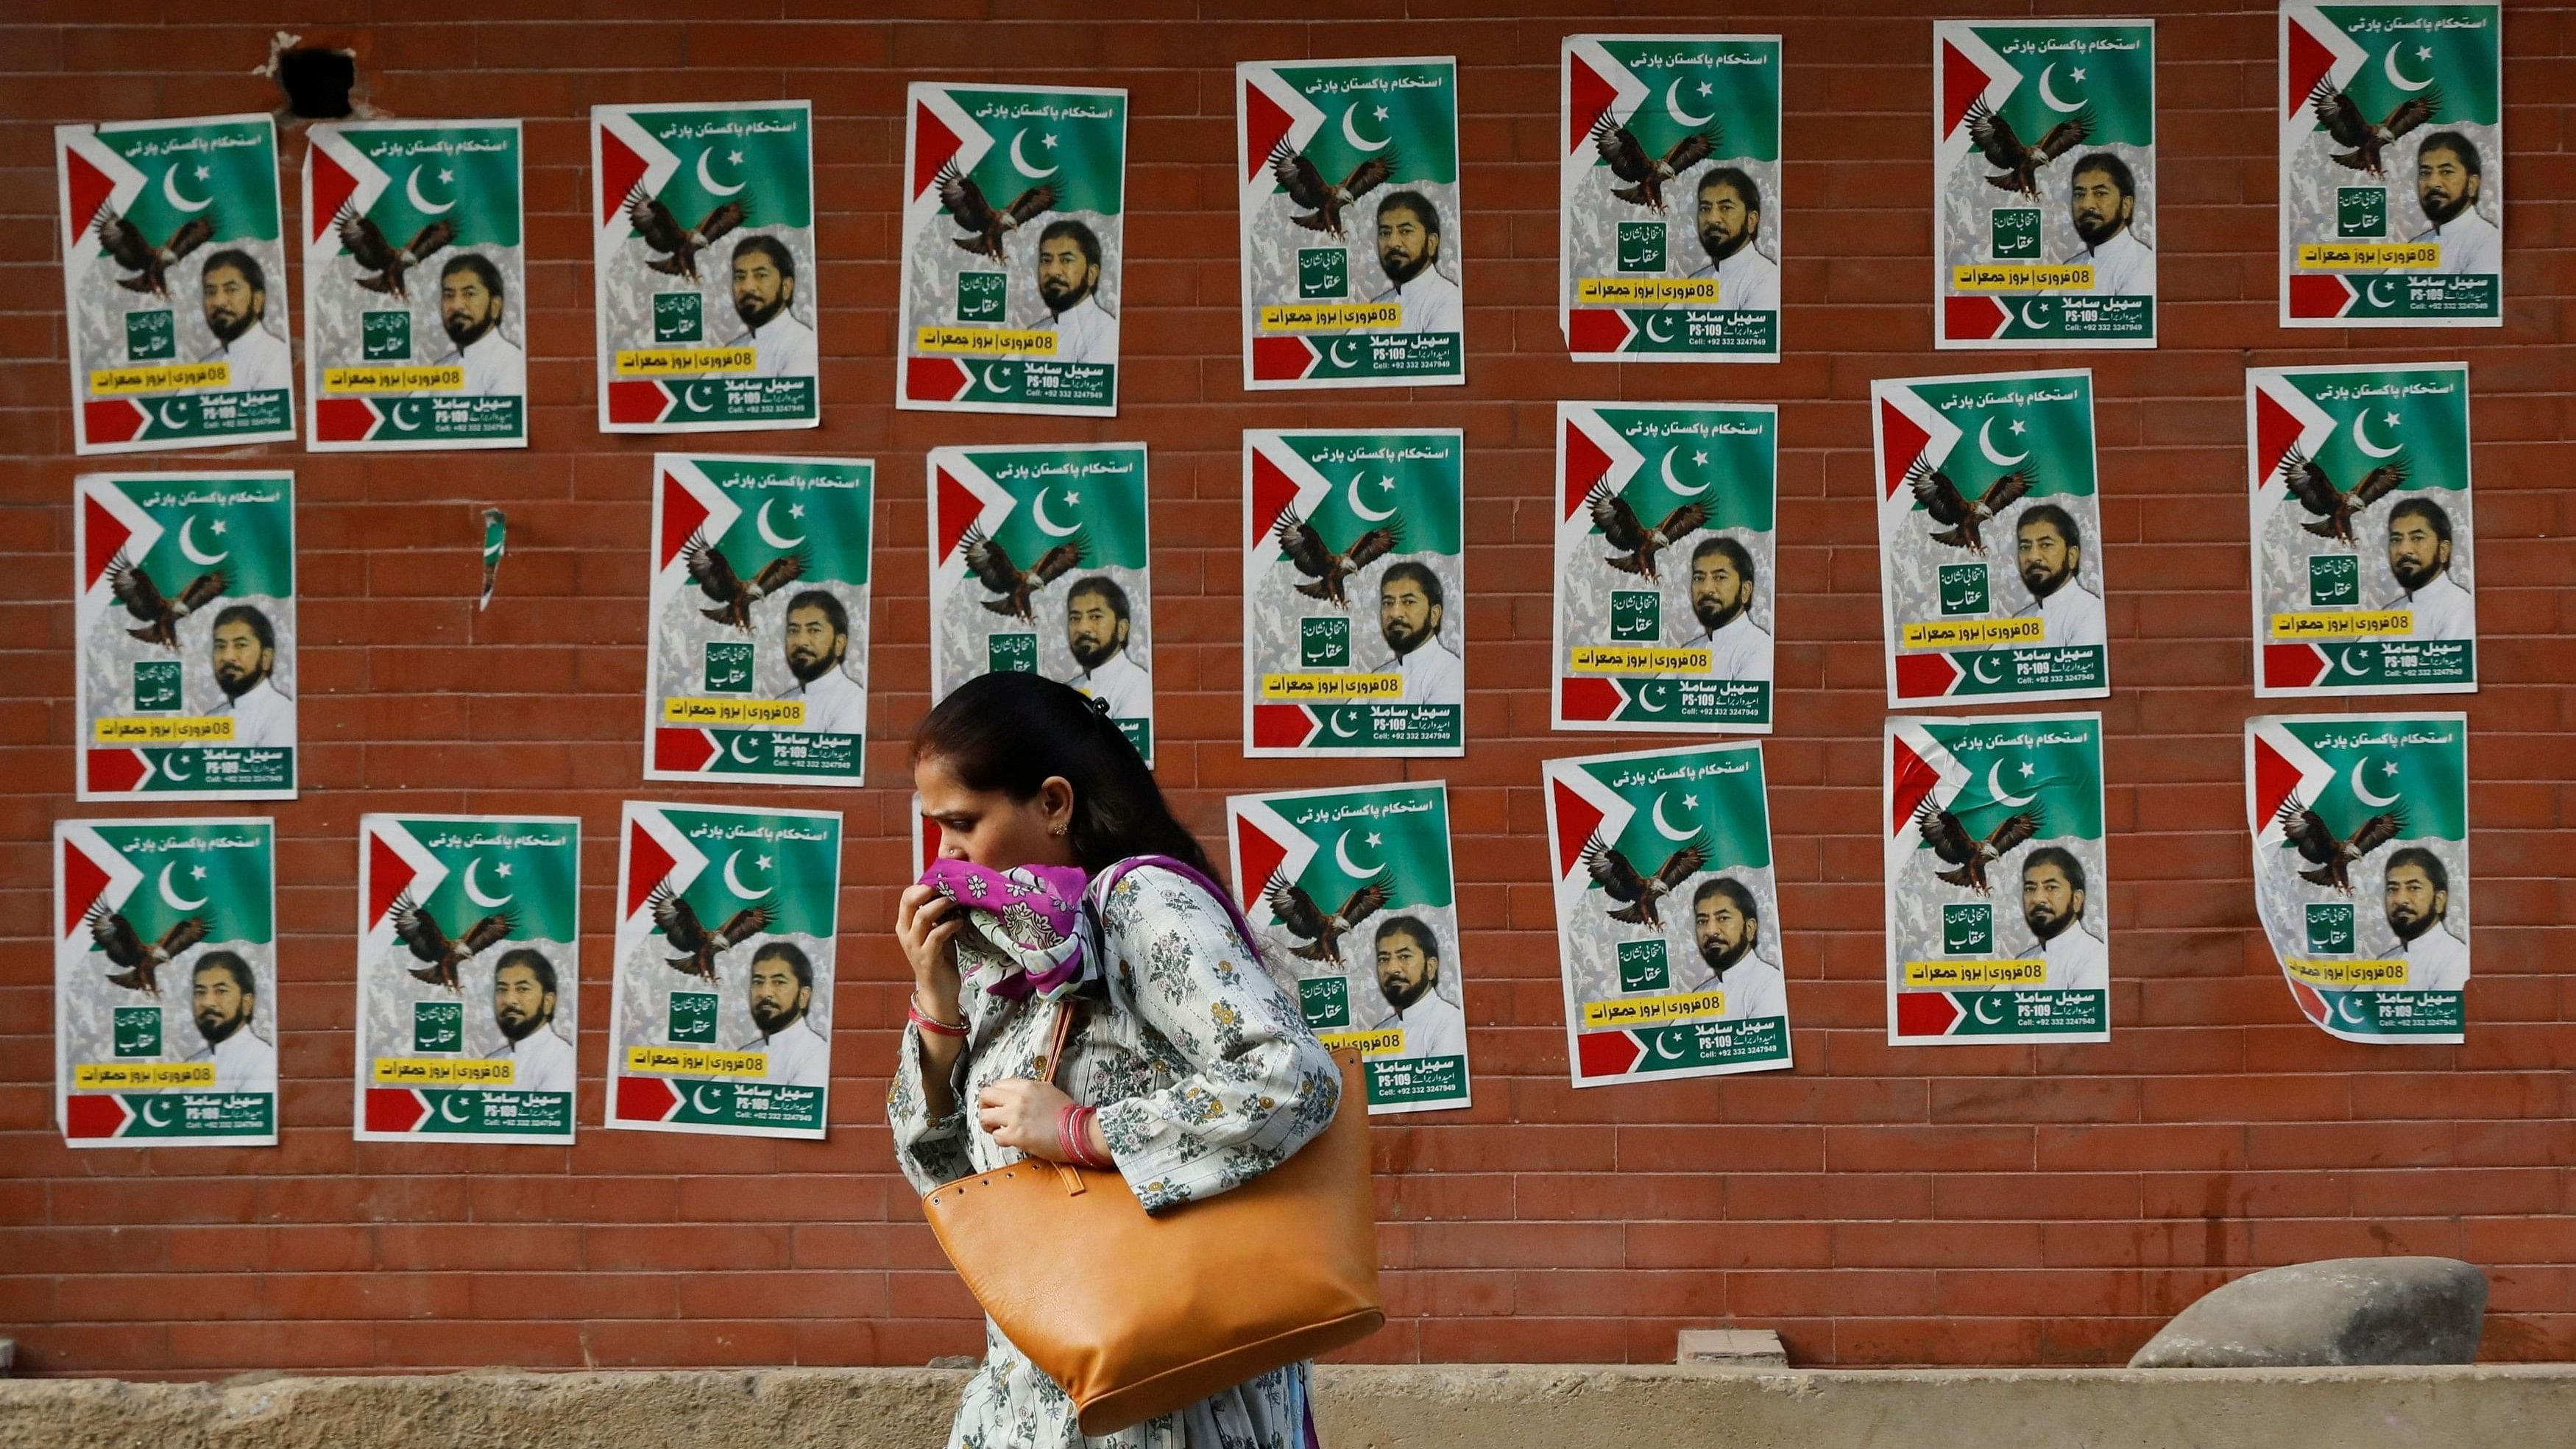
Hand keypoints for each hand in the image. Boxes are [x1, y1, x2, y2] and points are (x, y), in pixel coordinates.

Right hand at [896, 884, 963, 1017]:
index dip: (923, 884)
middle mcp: (906, 934)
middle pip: (909, 901)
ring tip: (957, 900)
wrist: (939, 991)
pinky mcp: (927, 958)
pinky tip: (960, 923)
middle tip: (949, 884)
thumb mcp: (936, 931)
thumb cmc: (940, 957)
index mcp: (905, 925)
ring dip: (942, 905)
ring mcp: (915, 947)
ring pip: (922, 917)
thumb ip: (939, 914)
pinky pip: (936, 936)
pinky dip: (950, 926)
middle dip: (929, 889)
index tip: (944, 879)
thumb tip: (954, 890)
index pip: (907, 896)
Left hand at [976, 1078, 1076, 1160]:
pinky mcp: (1017, 1135)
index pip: (997, 1084)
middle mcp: (1018, 1098)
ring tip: (996, 1130)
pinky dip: (1000, 1139)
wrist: (1078, 1131)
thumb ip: (1030, 1091)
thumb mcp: (1049, 1091)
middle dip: (985, 1106)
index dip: (995, 1096)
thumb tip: (1018, 1095)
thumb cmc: (1067, 1114)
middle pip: (985, 1095)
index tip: (997, 1104)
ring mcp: (1016, 1116)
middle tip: (991, 1116)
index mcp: (1026, 1086)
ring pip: (984, 1116)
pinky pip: (996, 1136)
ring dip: (988, 1124)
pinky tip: (1010, 1140)